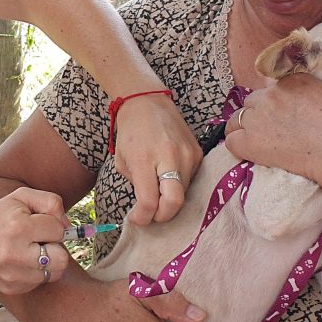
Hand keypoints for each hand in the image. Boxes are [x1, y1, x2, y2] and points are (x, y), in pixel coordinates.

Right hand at [0, 188, 67, 295]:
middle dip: (55, 247)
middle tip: (40, 241)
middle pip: (62, 258)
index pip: (58, 229)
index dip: (52, 225)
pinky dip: (36, 272)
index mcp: (18, 227)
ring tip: (31, 251)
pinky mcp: (13, 288)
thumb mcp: (20, 198)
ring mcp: (14, 274)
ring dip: (48, 261)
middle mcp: (15, 253)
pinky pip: (41, 282)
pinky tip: (22, 262)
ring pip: (55, 272)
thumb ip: (51, 202)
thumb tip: (69, 226)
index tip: (38, 224)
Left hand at [112, 93, 203, 225]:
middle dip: (163, 216)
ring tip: (158, 191)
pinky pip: (191, 180)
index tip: (138, 219)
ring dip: (170, 199)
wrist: (148, 102)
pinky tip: (168, 178)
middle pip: (175, 202)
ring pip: (184, 193)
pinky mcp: (198, 153)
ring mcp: (188, 155)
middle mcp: (170, 157)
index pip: (149, 201)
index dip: (143, 217)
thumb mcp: (122, 161)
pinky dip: (179, 185)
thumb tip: (148, 207)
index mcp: (145, 159)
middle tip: (152, 215)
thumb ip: (136, 185)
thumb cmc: (131, 132)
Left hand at [224, 75, 321, 183]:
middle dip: (262, 114)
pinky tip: (255, 154)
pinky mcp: (251, 141)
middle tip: (279, 132)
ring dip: (248, 128)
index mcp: (295, 78)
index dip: (277, 101)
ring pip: (239, 118)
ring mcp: (260, 116)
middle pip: (254, 101)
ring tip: (267, 144)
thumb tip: (312, 102)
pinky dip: (240, 146)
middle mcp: (273, 93)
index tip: (287, 114)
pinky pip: (232, 141)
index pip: (271, 84)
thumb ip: (316, 93)